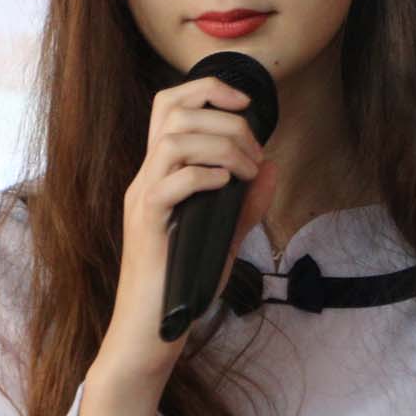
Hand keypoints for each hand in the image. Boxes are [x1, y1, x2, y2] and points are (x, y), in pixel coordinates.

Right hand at [97, 75, 276, 385]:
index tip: (247, 104)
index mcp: (161, 172)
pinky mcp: (146, 224)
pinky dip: (205, 175)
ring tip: (246, 171)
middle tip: (255, 153)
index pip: (170, 106)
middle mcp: (146, 177)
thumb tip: (272, 167)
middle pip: (172, 111)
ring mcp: (143, 198)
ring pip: (172, 140)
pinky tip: (228, 187)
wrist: (154, 326)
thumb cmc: (185, 280)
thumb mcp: (226, 233)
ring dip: (221, 146)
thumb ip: (248, 201)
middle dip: (225, 120)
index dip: (208, 90)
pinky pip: (170, 182)